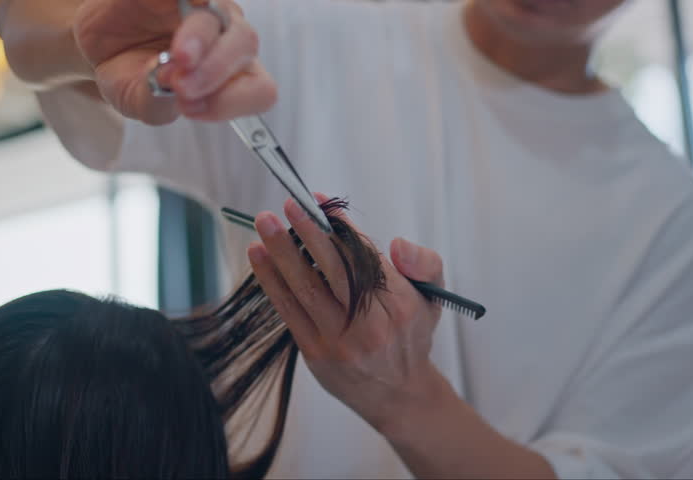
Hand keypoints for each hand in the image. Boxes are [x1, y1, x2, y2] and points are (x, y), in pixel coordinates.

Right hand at [73, 0, 276, 123]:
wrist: (96, 42)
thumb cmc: (128, 74)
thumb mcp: (135, 100)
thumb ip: (156, 101)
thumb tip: (170, 81)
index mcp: (229, 76)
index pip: (260, 89)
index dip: (232, 101)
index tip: (191, 108)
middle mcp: (226, 38)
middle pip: (247, 45)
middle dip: (217, 69)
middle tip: (183, 86)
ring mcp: (206, 6)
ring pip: (222, 13)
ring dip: (202, 37)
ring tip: (178, 57)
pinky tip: (188, 5)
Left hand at [247, 195, 447, 431]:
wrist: (399, 396)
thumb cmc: (410, 335)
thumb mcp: (433, 297)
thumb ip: (424, 262)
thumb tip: (395, 244)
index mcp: (400, 304)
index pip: (365, 256)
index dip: (340, 226)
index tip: (320, 201)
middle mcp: (370, 324)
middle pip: (335, 269)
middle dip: (310, 232)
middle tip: (289, 203)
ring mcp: (339, 340)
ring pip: (306, 288)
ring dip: (282, 252)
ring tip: (265, 222)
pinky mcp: (315, 352)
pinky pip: (289, 310)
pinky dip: (272, 280)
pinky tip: (259, 255)